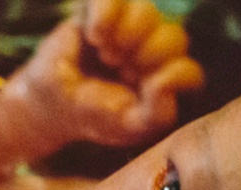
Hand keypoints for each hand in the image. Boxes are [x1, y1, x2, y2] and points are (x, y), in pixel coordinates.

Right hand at [12, 0, 203, 147]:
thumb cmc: (95, 115)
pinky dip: (105, 16)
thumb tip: (165, 80)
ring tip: (106, 54)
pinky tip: (95, 36)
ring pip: (148, 12)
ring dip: (126, 36)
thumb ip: (159, 114)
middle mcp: (153, 49)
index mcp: (165, 79)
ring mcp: (128, 25)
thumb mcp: (130, 127)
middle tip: (121, 70)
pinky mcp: (101, 10)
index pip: (190, 71)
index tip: (140, 89)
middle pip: (175, 37)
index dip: (168, 78)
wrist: (51, 103)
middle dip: (146, 57)